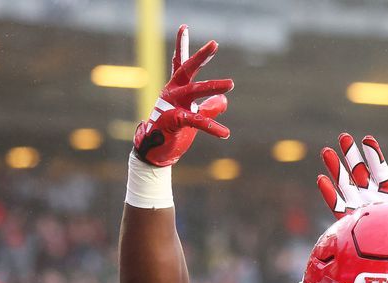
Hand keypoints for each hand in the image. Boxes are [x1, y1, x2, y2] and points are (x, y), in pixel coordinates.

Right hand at [133, 25, 232, 166]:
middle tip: (214, 44)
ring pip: (194, 91)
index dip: (182, 45)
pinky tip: (225, 133)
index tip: (184, 26)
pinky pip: (196, 121)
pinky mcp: (173, 121)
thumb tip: (224, 99)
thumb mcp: (194, 115)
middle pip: (187, 70)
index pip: (181, 64)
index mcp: (177, 88)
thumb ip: (210, 106)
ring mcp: (172, 105)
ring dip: (212, 86)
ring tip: (230, 84)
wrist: (158, 150)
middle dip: (200, 57)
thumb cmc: (173, 130)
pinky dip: (212, 127)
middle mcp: (173, 92)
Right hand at [317, 133, 387, 218]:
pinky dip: (328, 193)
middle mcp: (372, 199)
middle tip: (343, 137)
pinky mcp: (349, 223)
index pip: (380, 170)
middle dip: (350, 155)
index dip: (374, 155)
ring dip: (335, 168)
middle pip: (359, 173)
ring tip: (326, 151)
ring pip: (345, 185)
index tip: (367, 139)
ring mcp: (360, 209)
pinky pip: (336, 206)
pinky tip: (321, 179)